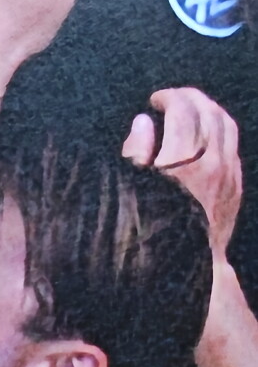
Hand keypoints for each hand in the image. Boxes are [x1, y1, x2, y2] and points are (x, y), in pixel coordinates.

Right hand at [122, 87, 241, 257]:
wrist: (186, 268)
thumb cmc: (151, 231)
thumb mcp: (131, 190)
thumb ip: (136, 151)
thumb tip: (144, 122)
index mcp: (183, 160)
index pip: (183, 110)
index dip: (168, 98)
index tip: (155, 101)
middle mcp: (212, 162)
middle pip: (208, 111)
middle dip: (189, 98)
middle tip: (172, 98)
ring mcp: (228, 174)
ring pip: (227, 126)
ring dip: (209, 110)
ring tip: (192, 110)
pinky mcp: (236, 188)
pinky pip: (233, 147)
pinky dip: (220, 133)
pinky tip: (206, 138)